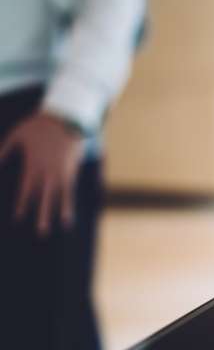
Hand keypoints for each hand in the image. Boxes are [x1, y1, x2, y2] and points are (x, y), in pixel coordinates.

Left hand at [0, 111, 85, 235]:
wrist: (65, 118)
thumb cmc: (38, 126)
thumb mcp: (16, 135)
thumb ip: (3, 150)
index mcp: (33, 164)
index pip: (26, 189)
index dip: (22, 204)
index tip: (18, 218)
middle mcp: (49, 172)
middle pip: (44, 197)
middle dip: (42, 214)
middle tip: (40, 231)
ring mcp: (61, 172)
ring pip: (59, 197)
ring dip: (57, 213)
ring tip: (57, 227)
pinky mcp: (71, 171)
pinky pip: (70, 191)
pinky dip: (69, 205)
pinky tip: (68, 218)